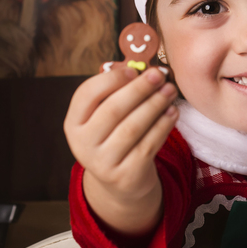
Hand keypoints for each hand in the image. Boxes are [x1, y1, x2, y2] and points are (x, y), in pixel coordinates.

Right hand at [64, 66, 177, 234]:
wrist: (119, 180)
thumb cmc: (113, 135)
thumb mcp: (104, 116)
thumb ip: (114, 92)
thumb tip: (141, 67)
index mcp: (73, 123)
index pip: (86, 94)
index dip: (111, 79)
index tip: (134, 69)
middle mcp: (83, 144)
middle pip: (113, 110)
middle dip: (139, 89)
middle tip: (159, 74)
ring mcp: (103, 162)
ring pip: (133, 127)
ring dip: (155, 105)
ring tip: (170, 90)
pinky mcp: (126, 175)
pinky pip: (148, 145)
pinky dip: (163, 125)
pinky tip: (172, 111)